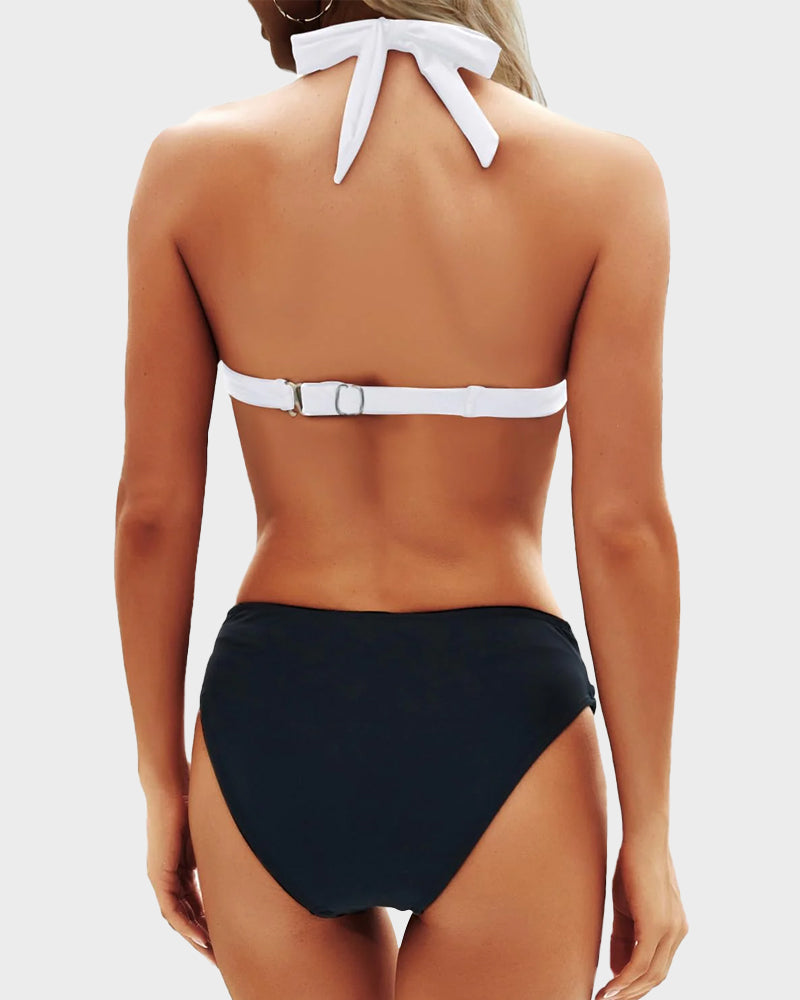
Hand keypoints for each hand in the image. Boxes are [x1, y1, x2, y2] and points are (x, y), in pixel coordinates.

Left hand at [145, 790, 214, 962]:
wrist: (169, 787)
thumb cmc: (190, 803)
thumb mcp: (209, 835)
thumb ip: (218, 853)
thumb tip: (243, 856)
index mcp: (180, 869)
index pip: (195, 905)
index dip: (209, 923)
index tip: (225, 939)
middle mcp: (168, 878)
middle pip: (186, 917)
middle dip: (203, 939)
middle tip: (219, 959)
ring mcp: (161, 877)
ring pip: (178, 918)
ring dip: (195, 938)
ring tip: (212, 955)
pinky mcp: (159, 874)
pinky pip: (172, 908)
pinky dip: (186, 924)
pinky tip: (201, 937)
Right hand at [596, 839, 687, 999]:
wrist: (643, 838)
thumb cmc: (633, 865)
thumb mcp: (628, 906)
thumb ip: (626, 936)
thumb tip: (619, 969)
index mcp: (675, 928)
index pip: (657, 965)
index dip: (637, 982)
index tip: (616, 991)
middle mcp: (678, 933)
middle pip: (656, 976)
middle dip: (632, 993)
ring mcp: (670, 930)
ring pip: (649, 974)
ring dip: (626, 991)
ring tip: (605, 999)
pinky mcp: (656, 925)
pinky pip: (640, 963)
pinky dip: (625, 980)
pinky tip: (609, 988)